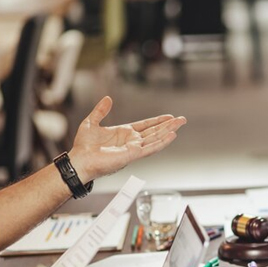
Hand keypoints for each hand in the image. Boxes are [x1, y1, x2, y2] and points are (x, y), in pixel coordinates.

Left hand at [68, 96, 186, 181]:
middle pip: (155, 131)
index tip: (169, 117)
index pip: (146, 126)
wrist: (80, 160)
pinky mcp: (133, 155)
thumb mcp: (91, 122)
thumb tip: (108, 99)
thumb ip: (101, 111)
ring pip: (156, 138)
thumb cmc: (83, 146)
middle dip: (169, 125)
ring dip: (169, 131)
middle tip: (182, 119)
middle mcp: (132, 141)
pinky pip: (151, 148)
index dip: (157, 121)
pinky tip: (171, 136)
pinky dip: (162, 142)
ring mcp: (134, 148)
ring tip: (180, 125)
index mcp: (124, 133)